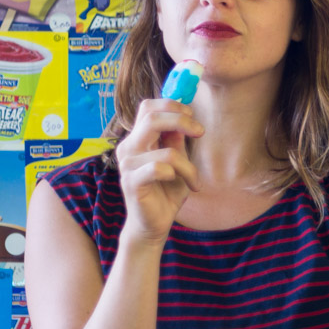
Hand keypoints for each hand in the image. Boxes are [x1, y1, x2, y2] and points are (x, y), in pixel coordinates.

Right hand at [115, 99, 202, 243]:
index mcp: (138, 139)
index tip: (192, 115)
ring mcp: (127, 165)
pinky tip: (183, 184)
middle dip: (182, 120)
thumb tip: (185, 115)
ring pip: (166, 150)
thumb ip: (177, 139)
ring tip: (194, 179)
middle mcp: (129, 148)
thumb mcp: (178, 161)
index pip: (148, 107)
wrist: (154, 224)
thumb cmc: (167, 191)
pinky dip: (179, 175)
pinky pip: (160, 169)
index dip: (172, 104)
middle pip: (151, 116)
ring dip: (188, 165)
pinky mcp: (131, 182)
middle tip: (200, 132)